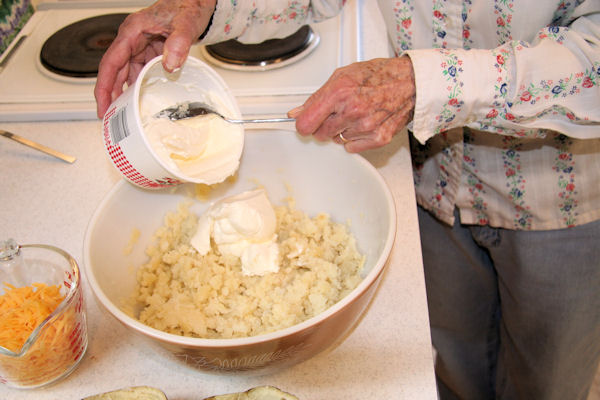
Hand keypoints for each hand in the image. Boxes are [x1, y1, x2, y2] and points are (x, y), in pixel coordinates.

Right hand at [94, 0, 215, 117]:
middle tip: (108, 117)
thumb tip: (170, 65)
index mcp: (133, 31)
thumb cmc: (187, 8)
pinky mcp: (149, 52)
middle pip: (114, 71)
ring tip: (122, 115)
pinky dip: (136, 86)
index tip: (102, 105)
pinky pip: (138, 72)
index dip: (104, 86)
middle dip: (109, 95)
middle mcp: (132, 39)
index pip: (111, 62)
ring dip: (123, 93)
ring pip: (125, 73)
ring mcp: (139, 46)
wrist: (196, 4)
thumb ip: (178, 43)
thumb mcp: (185, 24)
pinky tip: (138, 101)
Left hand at [288, 56, 415, 152]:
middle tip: (338, 112)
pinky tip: (364, 123)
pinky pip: (352, 147)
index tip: (308, 121)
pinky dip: (355, 139)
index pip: (306, 123)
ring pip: (336, 140)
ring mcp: (366, 127)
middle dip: (324, 125)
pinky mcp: (378, 138)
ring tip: (356, 114)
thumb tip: (297, 113)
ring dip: (342, 130)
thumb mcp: (342, 76)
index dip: (304, 123)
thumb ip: (317, 97)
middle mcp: (352, 111)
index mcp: (339, 92)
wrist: (410, 82)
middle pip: (320, 134)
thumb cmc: (378, 75)